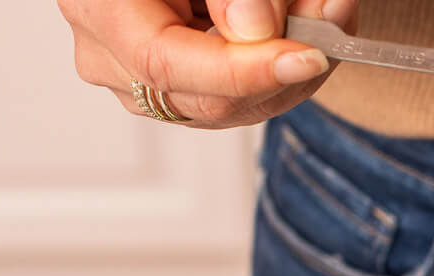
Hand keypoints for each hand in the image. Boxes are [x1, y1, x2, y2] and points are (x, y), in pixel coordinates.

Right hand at [60, 0, 354, 128]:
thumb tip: (255, 29)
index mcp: (98, 6)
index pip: (162, 62)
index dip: (243, 69)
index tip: (311, 55)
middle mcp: (105, 54)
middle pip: (203, 97)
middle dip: (283, 68)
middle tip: (335, 18)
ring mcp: (134, 81)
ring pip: (227, 107)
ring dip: (290, 70)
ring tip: (327, 14)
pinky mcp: (170, 88)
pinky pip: (232, 99)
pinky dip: (278, 70)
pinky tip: (307, 32)